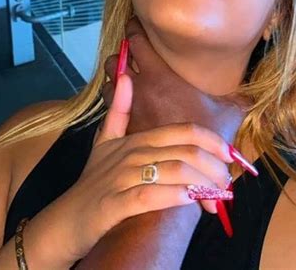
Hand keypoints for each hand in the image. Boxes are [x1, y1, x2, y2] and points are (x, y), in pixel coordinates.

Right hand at [45, 72, 234, 266]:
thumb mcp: (105, 142)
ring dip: (202, 185)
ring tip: (216, 199)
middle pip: (185, 151)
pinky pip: (150, 196)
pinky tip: (189, 202)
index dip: (211, 140)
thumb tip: (125, 75)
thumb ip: (119, 111)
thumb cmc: (92, 182)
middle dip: (214, 168)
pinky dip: (174, 197)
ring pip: (173, 172)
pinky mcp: (114, 204)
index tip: (230, 155)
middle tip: (227, 184)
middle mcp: (132, 153)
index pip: (183, 131)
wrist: (66, 220)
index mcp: (137, 139)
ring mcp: (122, 178)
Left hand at [102, 17, 250, 214]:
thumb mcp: (230, 114)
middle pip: (115, 61)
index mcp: (160, 75)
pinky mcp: (123, 131)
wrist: (182, 176)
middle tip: (129, 51)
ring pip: (109, 85)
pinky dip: (115, 104)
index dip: (134, 27)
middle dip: (120, 55)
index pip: (137, 40)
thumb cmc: (206, 140)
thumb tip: (252, 89)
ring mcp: (128, 111)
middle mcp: (139, 89)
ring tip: (124, 77)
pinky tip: (125, 107)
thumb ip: (239, 97)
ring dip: (114, 80)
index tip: (136, 22)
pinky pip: (111, 110)